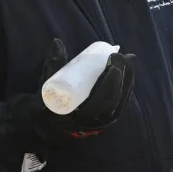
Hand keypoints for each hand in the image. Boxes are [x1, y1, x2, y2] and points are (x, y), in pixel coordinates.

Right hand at [1, 38, 135, 145]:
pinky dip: (126, 88)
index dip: (111, 81)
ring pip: (120, 102)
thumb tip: (57, 42)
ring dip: (128, 80)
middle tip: (122, 56)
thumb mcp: (43, 88)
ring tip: (129, 60)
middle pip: (114, 100)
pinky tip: (130, 73)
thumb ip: (51, 66)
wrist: (45, 128)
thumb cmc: (42, 106)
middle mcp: (92, 125)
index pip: (100, 101)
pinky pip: (120, 105)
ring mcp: (101, 124)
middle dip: (123, 76)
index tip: (113, 61)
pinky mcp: (105, 121)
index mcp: (76, 119)